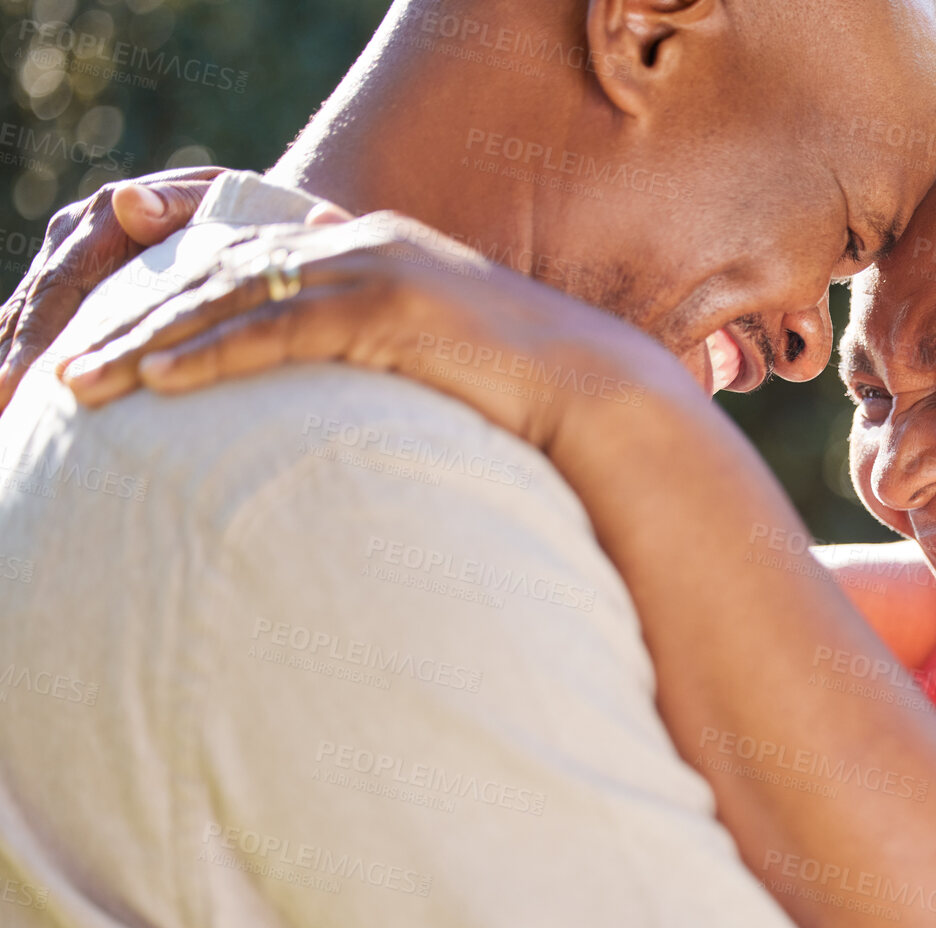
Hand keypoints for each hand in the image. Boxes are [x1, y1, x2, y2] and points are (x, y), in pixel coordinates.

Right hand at [0, 167, 225, 410]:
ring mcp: (67, 259)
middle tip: (3, 411)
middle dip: (14, 361)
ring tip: (2, 412)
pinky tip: (12, 399)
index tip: (28, 383)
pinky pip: (36, 323)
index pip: (62, 284)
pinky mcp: (72, 283)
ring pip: (25, 316)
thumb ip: (173, 203)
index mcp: (104, 217)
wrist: (239, 209)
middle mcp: (75, 235)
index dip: (40, 336)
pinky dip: (21, 357)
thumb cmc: (239, 213)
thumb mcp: (216, 202)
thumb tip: (127, 199)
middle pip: (34, 307)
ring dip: (9, 362)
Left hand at [58, 211, 685, 450]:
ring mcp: (375, 269)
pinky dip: (211, 355)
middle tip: (76, 367)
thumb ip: (379, 359)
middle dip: (138, 322)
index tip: (124, 341)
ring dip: (150, 342)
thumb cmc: (520, 392)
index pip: (247, 263)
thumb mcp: (437, 360)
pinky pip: (276, 330)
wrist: (596, 392)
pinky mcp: (387, 309)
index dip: (176, 299)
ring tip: (88, 382)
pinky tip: (158, 381)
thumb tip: (337, 413)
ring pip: (232, 298)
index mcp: (372, 249)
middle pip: (221, 276)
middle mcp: (363, 244)